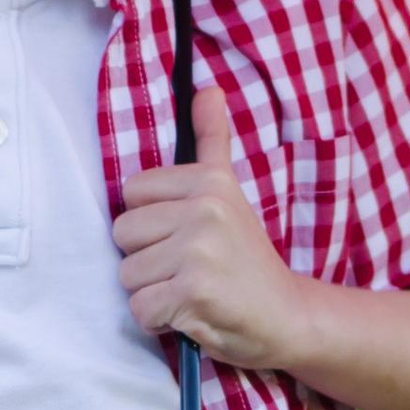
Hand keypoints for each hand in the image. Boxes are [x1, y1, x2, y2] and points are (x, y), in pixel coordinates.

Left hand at [112, 88, 312, 370]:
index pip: (131, 193)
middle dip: (147, 259)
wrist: (287, 315)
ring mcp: (198, 251)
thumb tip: (208, 89)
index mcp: (209, 182)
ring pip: (128, 274)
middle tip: (189, 268)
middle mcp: (203, 210)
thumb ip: (214, 141)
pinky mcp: (192, 293)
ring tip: (190, 291)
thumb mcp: (230, 193)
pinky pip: (140, 308)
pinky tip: (190, 313)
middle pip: (123, 234)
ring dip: (152, 292)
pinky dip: (159, 320)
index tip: (185, 236)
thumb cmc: (247, 259)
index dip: (151, 223)